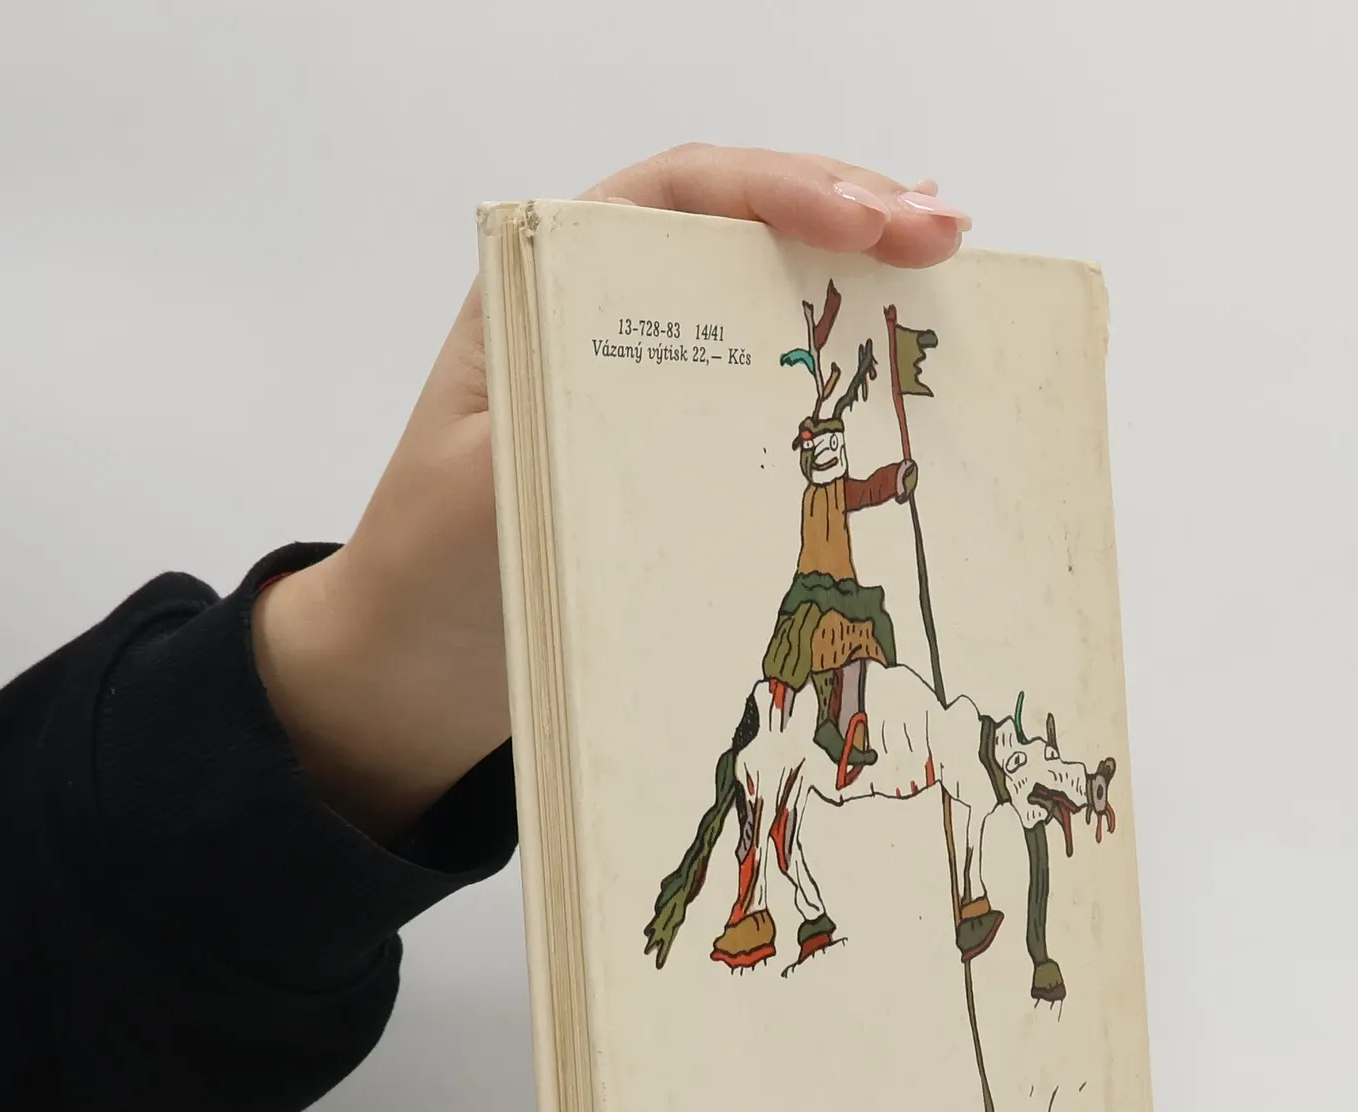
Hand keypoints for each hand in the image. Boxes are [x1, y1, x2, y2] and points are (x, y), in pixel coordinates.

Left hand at [254, 146, 970, 841]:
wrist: (411, 676)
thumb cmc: (426, 576)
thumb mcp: (481, 492)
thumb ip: (558, 430)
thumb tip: (671, 399)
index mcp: (546, 291)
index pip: (678, 195)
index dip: (782, 189)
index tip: (869, 222)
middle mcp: (603, 318)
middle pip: (738, 226)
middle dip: (848, 212)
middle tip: (943, 233)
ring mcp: (646, 384)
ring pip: (762, 297)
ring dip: (856, 277)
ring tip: (946, 266)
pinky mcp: (676, 454)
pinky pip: (766, 392)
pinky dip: (835, 372)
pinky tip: (896, 365)